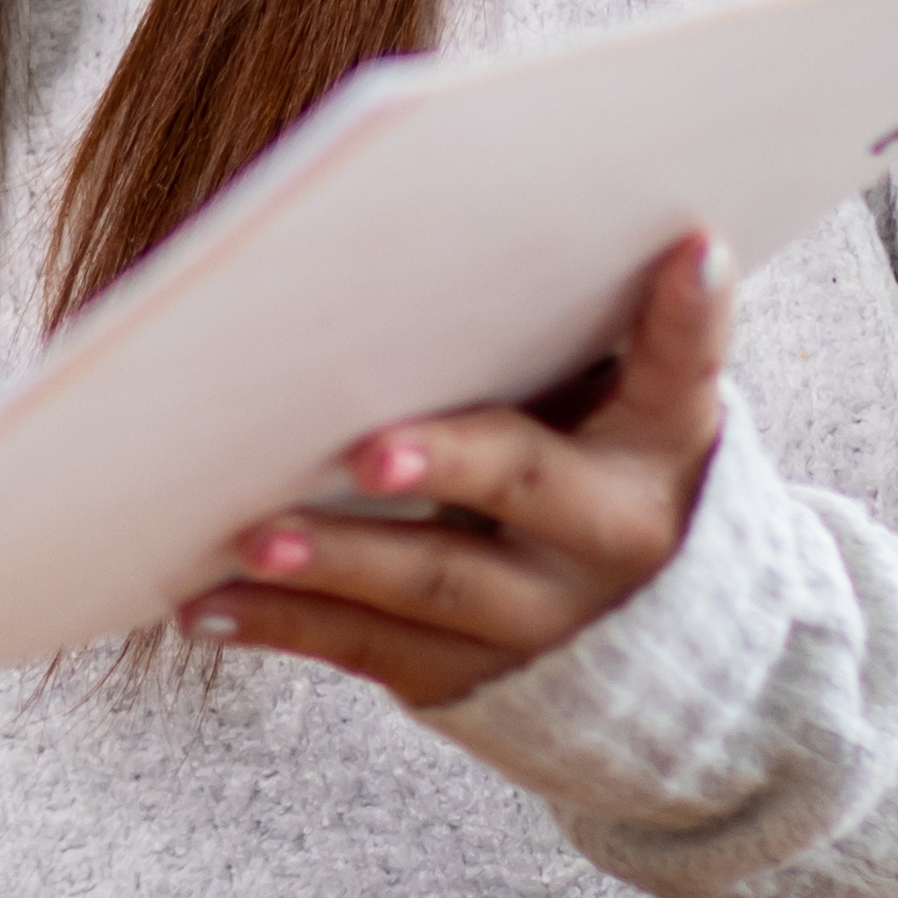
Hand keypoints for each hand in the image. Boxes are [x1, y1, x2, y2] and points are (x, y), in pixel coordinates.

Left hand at [180, 234, 734, 713]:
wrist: (665, 665)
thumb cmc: (605, 474)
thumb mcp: (627, 414)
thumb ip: (575, 340)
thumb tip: (461, 223)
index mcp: (662, 441)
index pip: (685, 365)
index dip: (690, 312)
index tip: (692, 246)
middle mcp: (613, 531)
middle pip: (525, 480)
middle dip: (447, 461)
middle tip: (369, 448)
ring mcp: (541, 617)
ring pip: (431, 581)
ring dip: (335, 558)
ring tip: (254, 534)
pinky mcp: (468, 674)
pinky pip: (368, 649)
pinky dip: (282, 624)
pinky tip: (205, 603)